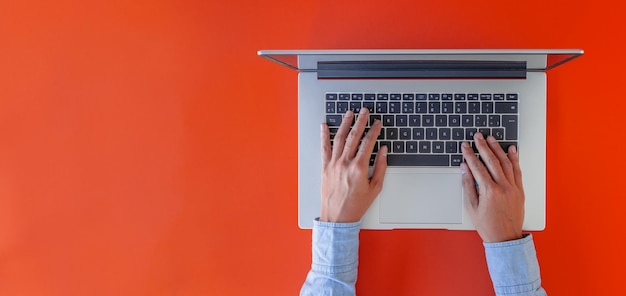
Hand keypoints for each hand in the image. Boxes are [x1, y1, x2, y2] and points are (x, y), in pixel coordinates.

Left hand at [319, 108, 387, 222]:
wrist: (338, 217)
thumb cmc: (356, 205)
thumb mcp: (375, 188)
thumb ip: (380, 167)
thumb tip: (383, 151)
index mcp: (359, 168)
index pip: (368, 143)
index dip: (374, 130)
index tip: (377, 123)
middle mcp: (344, 163)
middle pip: (354, 136)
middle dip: (361, 121)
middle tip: (365, 111)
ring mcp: (333, 164)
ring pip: (339, 138)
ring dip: (344, 124)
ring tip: (349, 113)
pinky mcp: (324, 167)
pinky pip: (324, 148)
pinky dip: (323, 136)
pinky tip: (324, 126)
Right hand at [460, 132, 524, 242]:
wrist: (505, 239)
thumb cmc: (488, 226)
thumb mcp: (472, 207)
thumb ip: (468, 185)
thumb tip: (465, 169)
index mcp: (489, 191)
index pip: (477, 167)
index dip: (469, 154)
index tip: (465, 146)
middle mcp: (503, 187)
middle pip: (492, 161)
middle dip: (483, 146)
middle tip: (477, 136)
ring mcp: (513, 188)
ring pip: (505, 163)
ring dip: (497, 149)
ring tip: (491, 139)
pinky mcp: (520, 190)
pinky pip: (517, 171)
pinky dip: (514, 159)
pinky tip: (511, 150)